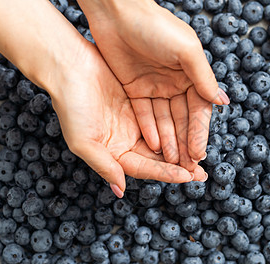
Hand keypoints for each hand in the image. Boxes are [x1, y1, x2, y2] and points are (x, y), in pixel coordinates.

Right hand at [48, 40, 206, 196]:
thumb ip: (104, 166)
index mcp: (113, 153)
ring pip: (162, 137)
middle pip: (157, 157)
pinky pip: (161, 115)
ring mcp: (133, 121)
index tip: (187, 177)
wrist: (68, 66)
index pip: (144, 168)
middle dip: (179, 165)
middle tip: (201, 173)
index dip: (165, 173)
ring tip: (200, 153)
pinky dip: (175, 123)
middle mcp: (125, 140)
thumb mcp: (83, 141)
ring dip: (181, 146)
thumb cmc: (70, 104)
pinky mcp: (139, 101)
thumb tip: (121, 191)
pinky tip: (190, 127)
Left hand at [78, 0, 228, 166]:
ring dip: (168, 141)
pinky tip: (154, 145)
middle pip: (182, 120)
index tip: (199, 154)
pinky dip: (149, 129)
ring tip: (171, 163)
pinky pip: (144, 114)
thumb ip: (203, 78)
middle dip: (185, 143)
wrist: (118, 12)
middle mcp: (175, 83)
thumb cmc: (156, 26)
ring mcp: (155, 87)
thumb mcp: (186, 50)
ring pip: (164, 120)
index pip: (199, 110)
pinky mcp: (135, 89)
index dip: (199, 133)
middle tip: (188, 167)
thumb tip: (223, 102)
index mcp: (191, 74)